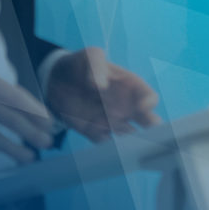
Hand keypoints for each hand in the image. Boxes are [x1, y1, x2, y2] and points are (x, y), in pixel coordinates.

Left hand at [46, 47, 160, 141]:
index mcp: (131, 86)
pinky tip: (106, 153)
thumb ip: (96, 66)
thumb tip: (100, 86)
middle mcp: (126, 106)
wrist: (55, 79)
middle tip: (151, 138)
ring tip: (129, 149)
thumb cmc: (81, 64)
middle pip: (148, 122)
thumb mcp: (90, 56)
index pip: (149, 98)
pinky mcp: (94, 132)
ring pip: (129, 137)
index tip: (142, 108)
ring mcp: (111, 121)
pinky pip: (105, 144)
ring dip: (131, 144)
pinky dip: (107, 149)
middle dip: (153, 132)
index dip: (149, 104)